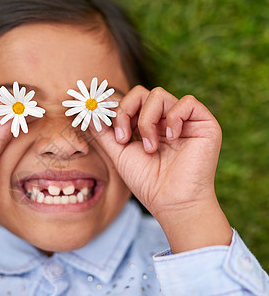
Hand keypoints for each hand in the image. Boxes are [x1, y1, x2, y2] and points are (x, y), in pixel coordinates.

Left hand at [93, 86, 231, 251]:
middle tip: (125, 139)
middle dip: (126, 112)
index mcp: (149, 125)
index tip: (115, 135)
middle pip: (142, 93)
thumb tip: (91, 113)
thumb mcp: (119, 154)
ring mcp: (184, 120)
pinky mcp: (204, 123)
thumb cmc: (147, 182)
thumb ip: (105, 133)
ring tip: (150, 147)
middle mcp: (166, 120)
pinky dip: (174, 118)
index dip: (118, 111)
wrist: (172, 202)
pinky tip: (172, 138)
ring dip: (146, 121)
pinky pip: (187, 102)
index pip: (131, 101)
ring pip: (158, 95)